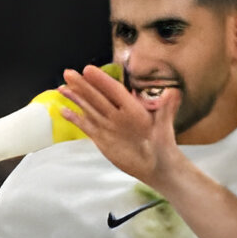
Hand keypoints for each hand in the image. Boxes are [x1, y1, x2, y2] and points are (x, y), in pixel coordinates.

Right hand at [55, 66, 178, 188]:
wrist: (157, 167)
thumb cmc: (164, 146)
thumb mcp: (165, 128)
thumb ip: (166, 110)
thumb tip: (174, 93)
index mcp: (132, 109)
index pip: (114, 91)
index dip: (101, 81)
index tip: (88, 70)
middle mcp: (118, 114)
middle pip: (97, 96)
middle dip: (82, 85)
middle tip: (68, 73)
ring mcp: (108, 125)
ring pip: (89, 108)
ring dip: (76, 98)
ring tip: (62, 87)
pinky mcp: (102, 138)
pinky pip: (86, 125)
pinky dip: (75, 118)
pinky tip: (63, 110)